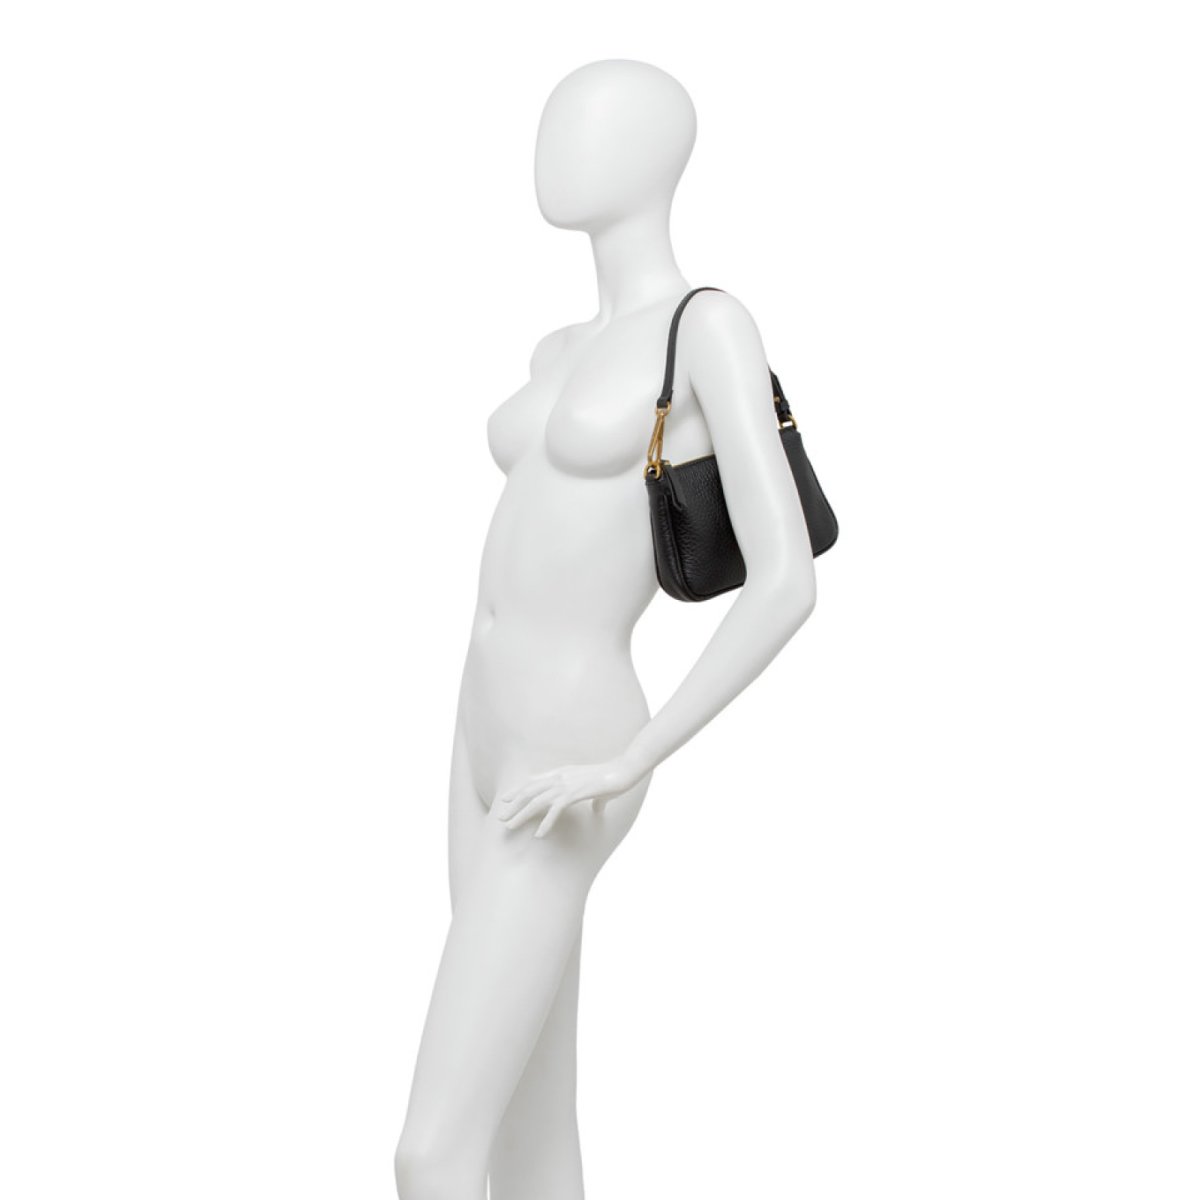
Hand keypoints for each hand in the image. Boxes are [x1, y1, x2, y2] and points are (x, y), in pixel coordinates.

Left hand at [493, 753, 650, 838]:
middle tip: (501, 818)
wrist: (625, 770)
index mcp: (562, 772)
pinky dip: (545, 823)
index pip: (533, 781)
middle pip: (530, 791)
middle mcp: (560, 776)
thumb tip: (597, 809)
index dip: (518, 790)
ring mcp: (567, 784)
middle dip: (513, 806)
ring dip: (522, 815)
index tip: (506, 800)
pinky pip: (555, 810)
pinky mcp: (576, 793)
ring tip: (510, 827)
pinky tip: (539, 835)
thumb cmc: (614, 779)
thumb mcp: (598, 790)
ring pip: (536, 801)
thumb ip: (594, 799)